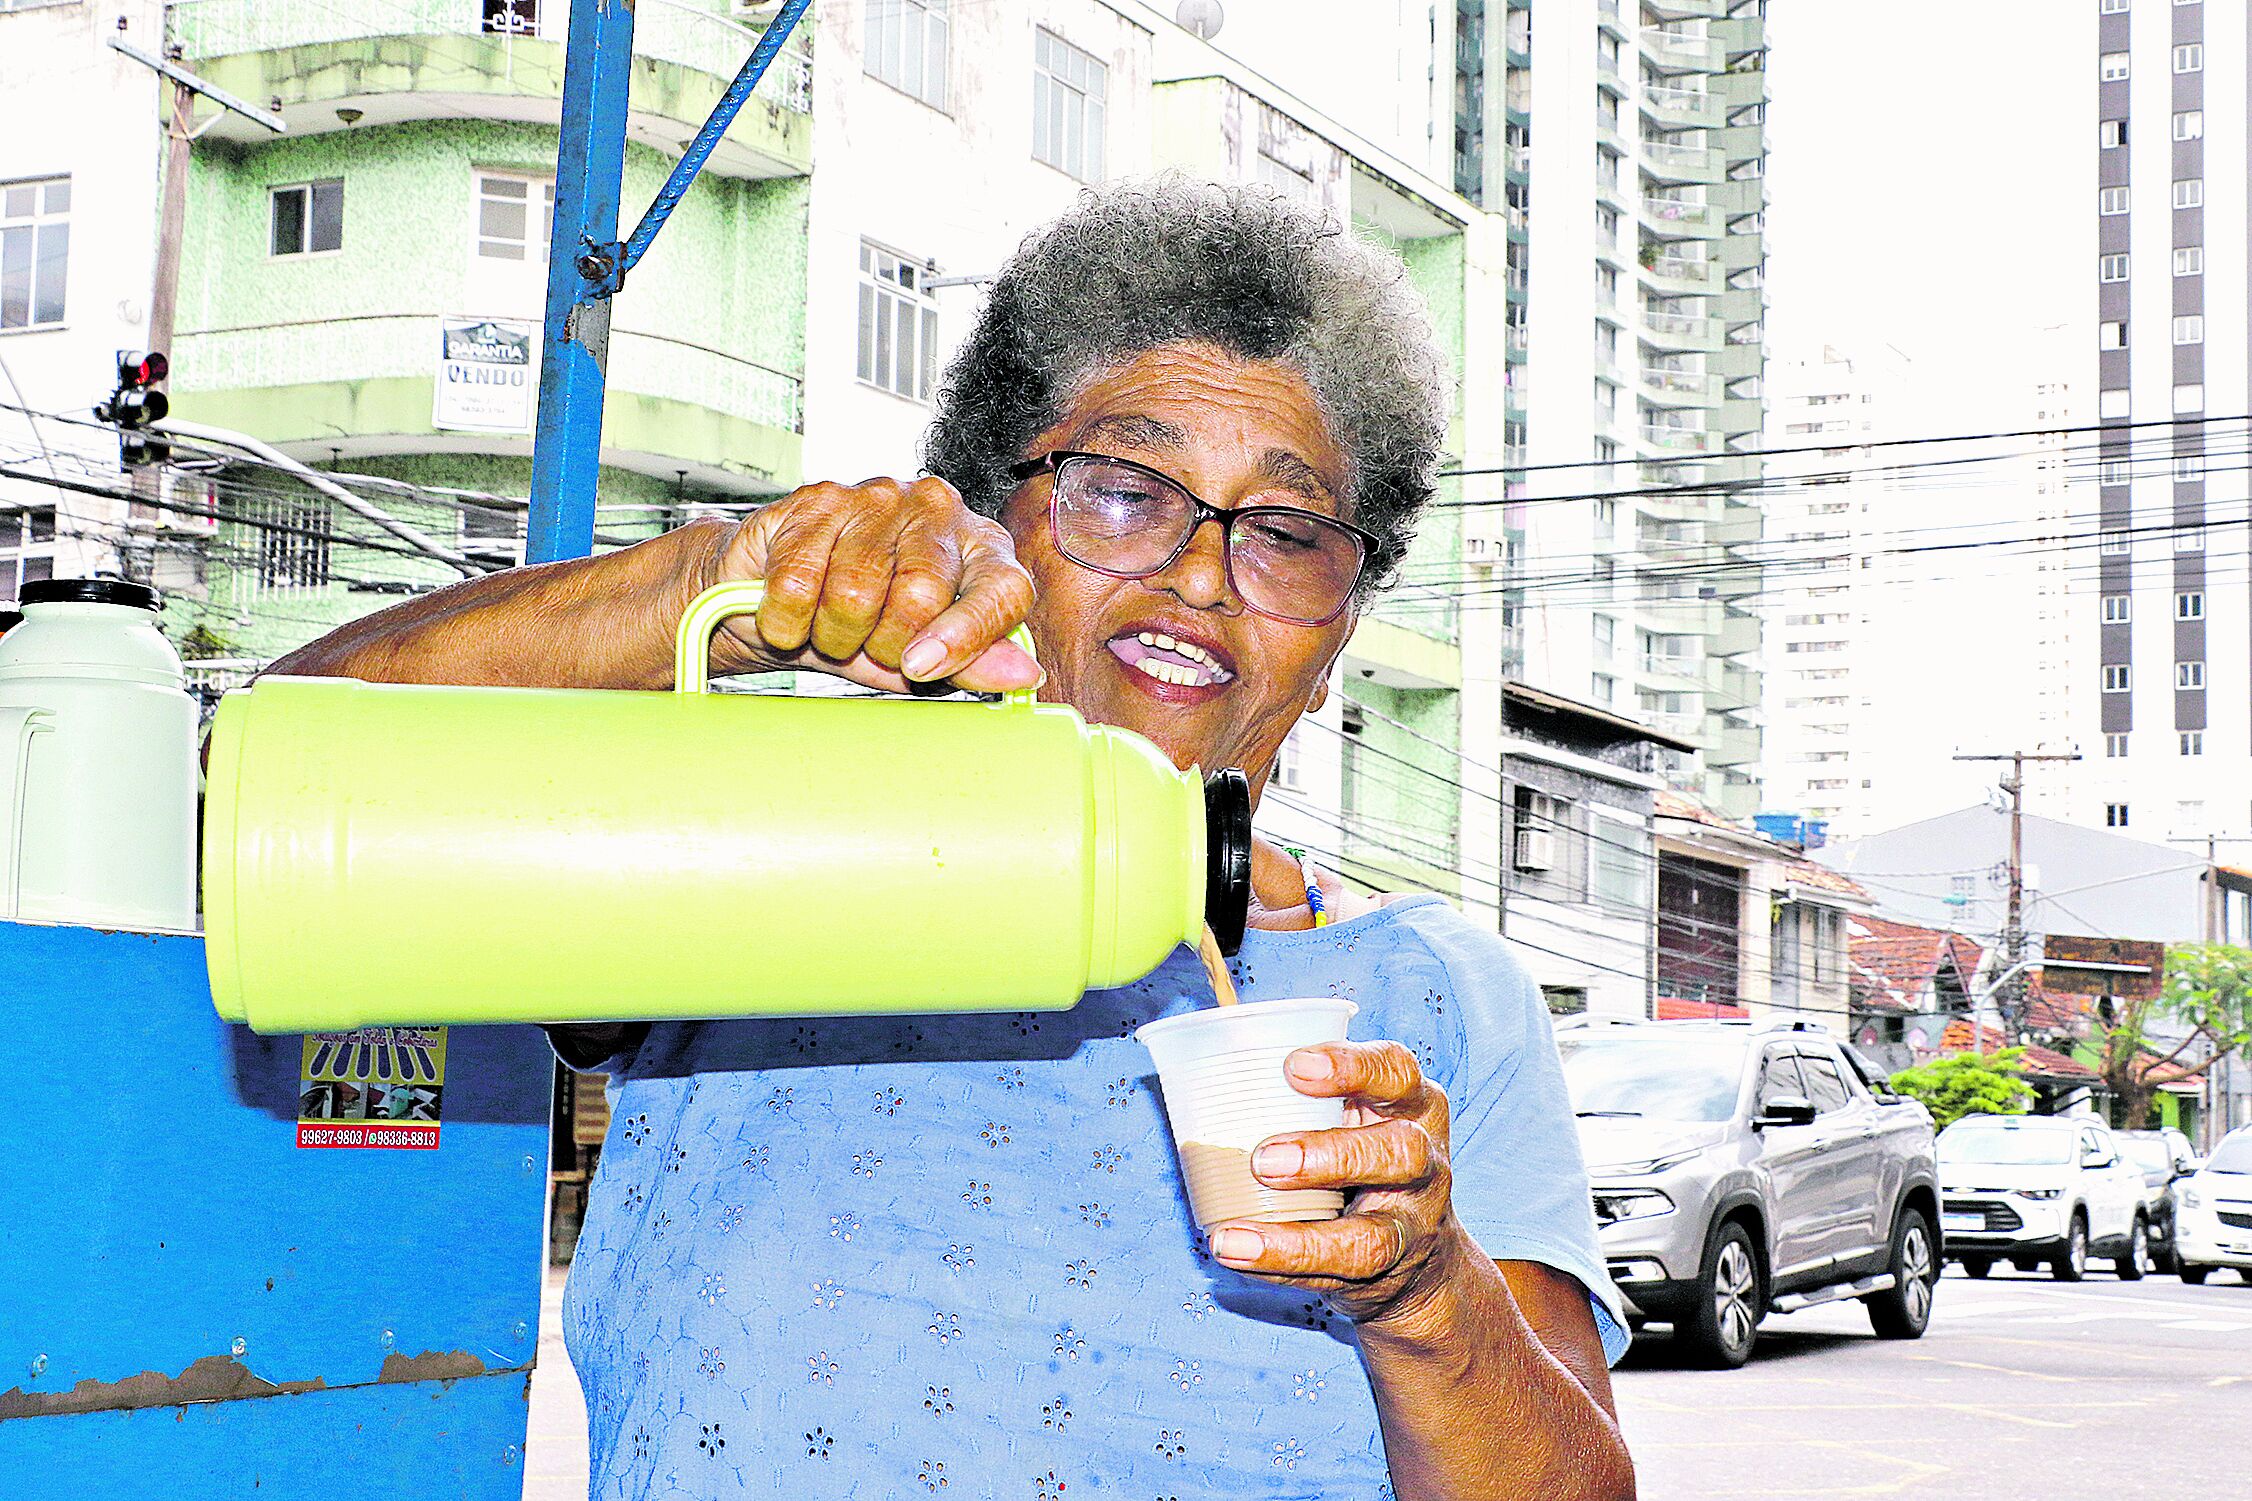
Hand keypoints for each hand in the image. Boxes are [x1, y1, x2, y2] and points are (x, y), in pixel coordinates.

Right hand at [695, 476, 1040, 693]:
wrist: (772, 593)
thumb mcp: (922, 658)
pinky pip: (797, 584)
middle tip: (866, 644)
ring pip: (854, 595)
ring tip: (828, 624)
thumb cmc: (862, 622)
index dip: (970, 635)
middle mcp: (939, 510)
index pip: (1003, 588)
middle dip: (883, 644)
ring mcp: (880, 497)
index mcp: (982, 547)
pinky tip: (793, 610)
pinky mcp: (819, 496)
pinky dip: (785, 620)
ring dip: (831, 634)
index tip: (925, 667)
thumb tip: (1023, 674)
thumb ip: (971, 664)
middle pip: (920, 596)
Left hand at [1207, 1040, 1470, 1326]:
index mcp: (1413, 1104)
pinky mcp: (1386, 1271)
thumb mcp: (1355, 1113)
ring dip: (1298, 1239)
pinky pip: (1335, 1276)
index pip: (1397, 1071)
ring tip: (1233, 1238)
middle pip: (1400, 1153)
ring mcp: (1410, 1223)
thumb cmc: (1362, 1154)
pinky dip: (1279, 1268)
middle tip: (1263, 1160)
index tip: (1293, 1066)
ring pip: (1372, 1237)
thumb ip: (1306, 1097)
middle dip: (1331, 1155)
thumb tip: (1203, 1076)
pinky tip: (1238, 1256)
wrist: (1419, 1253)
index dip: (1351, 1066)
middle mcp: (1424, 1161)